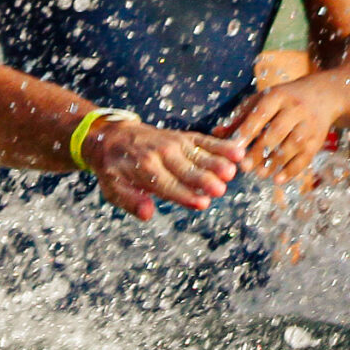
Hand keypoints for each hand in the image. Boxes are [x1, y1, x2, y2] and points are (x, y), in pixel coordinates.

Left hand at [83, 116, 240, 220]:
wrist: (114, 136)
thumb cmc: (116, 169)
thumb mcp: (113, 188)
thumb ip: (131, 201)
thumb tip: (148, 214)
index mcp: (142, 168)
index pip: (167, 185)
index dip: (184, 195)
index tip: (202, 204)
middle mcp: (160, 153)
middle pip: (185, 170)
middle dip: (203, 180)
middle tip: (220, 190)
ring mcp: (174, 143)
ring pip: (198, 154)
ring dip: (216, 163)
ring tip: (231, 171)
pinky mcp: (184, 137)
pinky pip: (204, 141)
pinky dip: (220, 146)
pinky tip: (237, 152)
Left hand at [220, 71, 349, 181]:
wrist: (324, 95)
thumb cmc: (284, 99)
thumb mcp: (263, 100)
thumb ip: (240, 118)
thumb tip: (216, 134)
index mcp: (278, 96)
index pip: (261, 114)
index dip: (246, 132)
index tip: (232, 149)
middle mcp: (296, 109)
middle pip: (276, 132)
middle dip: (259, 151)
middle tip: (243, 167)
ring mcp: (309, 125)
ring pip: (291, 146)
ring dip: (274, 163)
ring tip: (259, 174)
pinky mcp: (318, 140)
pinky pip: (305, 158)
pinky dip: (292, 171)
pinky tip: (278, 179)